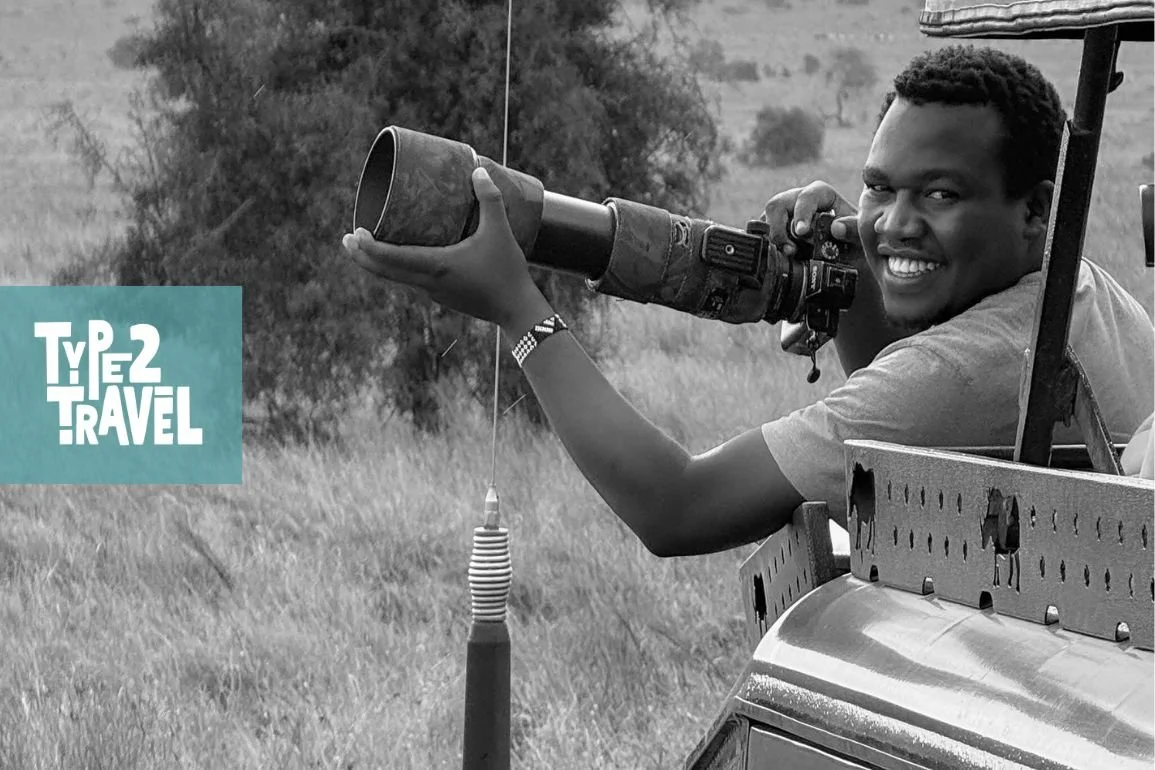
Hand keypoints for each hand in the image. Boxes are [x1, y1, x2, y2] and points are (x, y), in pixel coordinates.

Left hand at [342, 166, 542, 326]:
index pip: (391, 259)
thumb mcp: (500, 231)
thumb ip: (490, 199)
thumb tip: (477, 170)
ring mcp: (434, 292)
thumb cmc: (507, 271)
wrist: (517, 311)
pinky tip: (403, 258)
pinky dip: (399, 270)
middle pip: (385, 272)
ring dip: (380, 263)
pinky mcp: (442, 296)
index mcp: (435, 266)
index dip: (368, 248)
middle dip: (362, 256)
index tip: (353, 234)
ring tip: (367, 246)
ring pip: (397, 278)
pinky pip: (412, 281)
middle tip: (346, 240)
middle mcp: (428, 282)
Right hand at [760, 180, 861, 260]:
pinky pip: (761, 237)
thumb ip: (853, 229)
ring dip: (772, 241)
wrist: (848, 259)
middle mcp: (797, 201)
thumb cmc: (855, 243)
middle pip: (777, 205)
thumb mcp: (861, 236)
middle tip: (790, 250)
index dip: (802, 213)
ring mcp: (783, 217)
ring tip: (788, 257)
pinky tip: (780, 259)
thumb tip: (836, 227)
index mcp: (820, 195)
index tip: (802, 232)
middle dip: (779, 228)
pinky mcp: (773, 233)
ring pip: (765, 222)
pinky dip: (767, 249)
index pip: (807, 197)